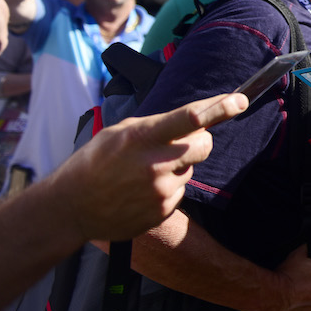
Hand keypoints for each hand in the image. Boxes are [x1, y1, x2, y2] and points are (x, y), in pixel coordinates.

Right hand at [54, 92, 248, 241]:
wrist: (70, 208)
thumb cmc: (94, 163)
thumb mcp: (120, 132)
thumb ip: (158, 126)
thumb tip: (197, 121)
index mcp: (142, 137)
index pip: (190, 118)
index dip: (220, 108)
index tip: (241, 99)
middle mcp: (155, 164)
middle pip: (204, 146)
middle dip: (199, 141)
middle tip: (178, 143)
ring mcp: (161, 191)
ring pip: (190, 170)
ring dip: (176, 168)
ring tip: (142, 174)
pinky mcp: (163, 211)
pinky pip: (179, 192)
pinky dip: (167, 189)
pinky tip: (140, 191)